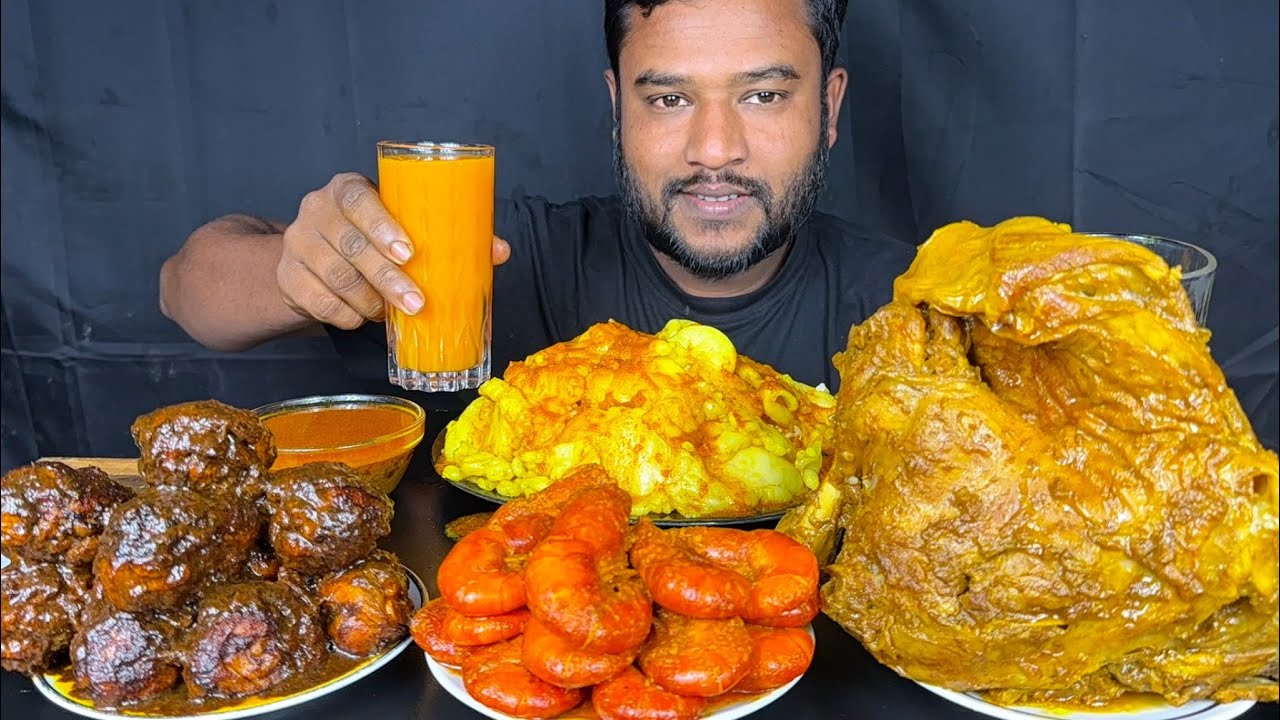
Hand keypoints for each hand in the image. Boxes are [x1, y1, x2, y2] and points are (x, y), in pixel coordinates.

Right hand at [277, 172, 510, 328]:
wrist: (310, 258)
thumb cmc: (368, 237)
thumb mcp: (398, 225)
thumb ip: (446, 234)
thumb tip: (498, 251)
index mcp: (346, 189)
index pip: (358, 199)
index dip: (382, 226)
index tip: (409, 253)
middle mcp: (316, 211)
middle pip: (351, 247)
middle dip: (388, 279)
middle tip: (416, 303)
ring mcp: (298, 244)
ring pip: (337, 278)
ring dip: (371, 301)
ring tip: (391, 311)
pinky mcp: (288, 278)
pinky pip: (321, 304)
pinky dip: (347, 315)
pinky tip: (363, 315)